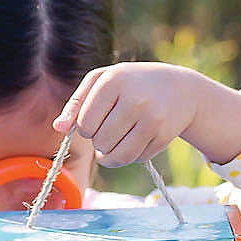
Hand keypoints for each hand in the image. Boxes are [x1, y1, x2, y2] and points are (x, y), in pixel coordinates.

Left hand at [53, 63, 240, 167]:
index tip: (96, 119)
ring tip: (117, 140)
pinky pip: (134, 159)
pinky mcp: (164, 135)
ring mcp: (152, 117)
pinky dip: (130, 156)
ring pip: (116, 157)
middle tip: (112, 127)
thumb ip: (76, 104)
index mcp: (114, 80)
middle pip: (100, 142)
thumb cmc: (131, 85)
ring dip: (111, 155)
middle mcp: (135, 98)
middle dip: (101, 140)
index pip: (85, 124)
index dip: (86, 127)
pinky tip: (136, 140)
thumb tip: (58, 128)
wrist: (181, 88)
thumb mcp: (102, 82)